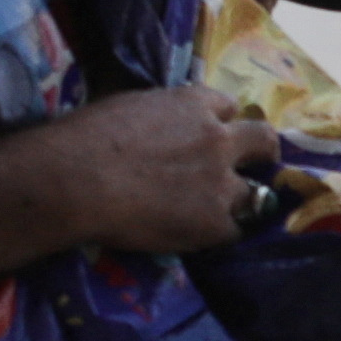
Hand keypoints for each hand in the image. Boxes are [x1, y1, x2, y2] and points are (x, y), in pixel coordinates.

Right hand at [28, 85, 283, 255]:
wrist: (77, 179)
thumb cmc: (86, 137)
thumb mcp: (130, 106)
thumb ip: (160, 115)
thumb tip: (160, 126)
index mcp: (193, 103)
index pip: (228, 106)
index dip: (221, 122)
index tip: (213, 133)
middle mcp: (218, 138)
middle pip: (263, 141)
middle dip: (261, 153)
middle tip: (253, 166)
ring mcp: (221, 182)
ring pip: (254, 194)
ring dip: (238, 202)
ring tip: (213, 214)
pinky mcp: (215, 223)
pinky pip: (233, 231)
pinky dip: (217, 234)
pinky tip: (195, 237)